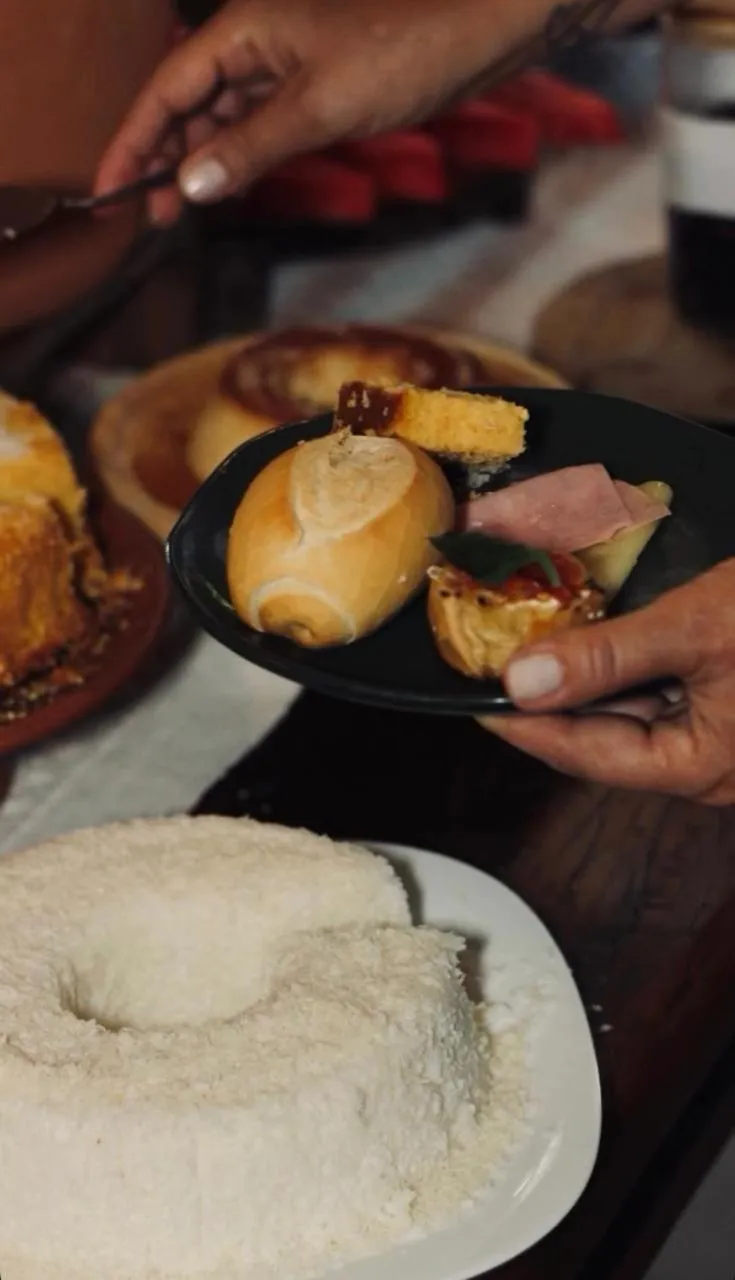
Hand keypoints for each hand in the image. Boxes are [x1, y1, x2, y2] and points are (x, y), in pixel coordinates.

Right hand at [94, 0, 547, 224]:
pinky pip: (259, 122)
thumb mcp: (319, 109)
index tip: (110, 189)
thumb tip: (192, 185)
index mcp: (243, 32)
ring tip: (181, 211)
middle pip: (188, 102)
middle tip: (147, 216)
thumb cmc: (405, 51)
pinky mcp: (315, 85)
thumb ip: (250, 148)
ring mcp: (285, 64)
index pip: (167, 89)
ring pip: (223, 115)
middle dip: (162, 157)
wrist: (478, 30)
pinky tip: (231, 185)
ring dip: (201, 161)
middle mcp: (255, 42)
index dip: (133, 140)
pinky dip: (239, 154)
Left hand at [480, 560, 734, 804]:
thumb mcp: (693, 627)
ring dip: (581, 682)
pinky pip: (655, 693)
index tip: (470, 699)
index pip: (584, 753)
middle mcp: (702, 765)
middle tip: (490, 665)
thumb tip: (521, 681)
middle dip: (548, 699)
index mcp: (695, 767)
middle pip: (603, 739)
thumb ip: (608, 656)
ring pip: (628, 714)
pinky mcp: (723, 703)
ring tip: (524, 647)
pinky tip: (585, 638)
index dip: (523, 724)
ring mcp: (714, 736)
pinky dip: (617, 669)